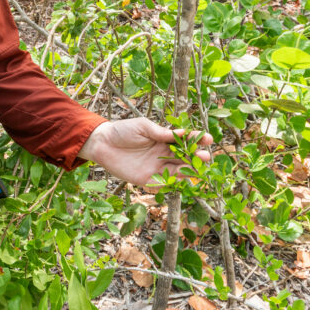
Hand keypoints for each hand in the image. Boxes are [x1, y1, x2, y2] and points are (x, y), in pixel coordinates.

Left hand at [77, 118, 213, 187]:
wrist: (102, 144)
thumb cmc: (122, 131)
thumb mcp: (142, 126)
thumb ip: (160, 132)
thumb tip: (180, 133)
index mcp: (163, 139)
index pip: (184, 140)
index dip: (196, 139)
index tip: (207, 138)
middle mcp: (163, 154)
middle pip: (184, 157)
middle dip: (196, 156)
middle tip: (205, 156)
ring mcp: (157, 167)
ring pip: (178, 170)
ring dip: (189, 169)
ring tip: (199, 167)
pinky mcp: (148, 179)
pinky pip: (164, 183)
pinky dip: (174, 182)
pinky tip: (184, 179)